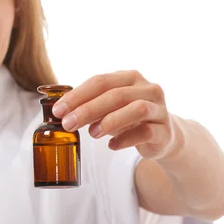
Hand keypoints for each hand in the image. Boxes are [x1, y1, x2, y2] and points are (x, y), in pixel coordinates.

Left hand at [52, 70, 181, 159]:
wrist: (164, 136)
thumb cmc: (129, 117)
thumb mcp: (109, 107)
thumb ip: (90, 105)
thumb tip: (61, 112)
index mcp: (129, 77)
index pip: (100, 81)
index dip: (77, 95)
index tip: (58, 110)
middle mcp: (147, 88)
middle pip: (115, 94)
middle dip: (88, 109)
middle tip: (68, 124)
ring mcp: (159, 108)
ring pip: (136, 110)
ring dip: (109, 121)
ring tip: (92, 134)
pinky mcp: (165, 130)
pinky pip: (146, 132)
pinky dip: (125, 139)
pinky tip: (112, 145)